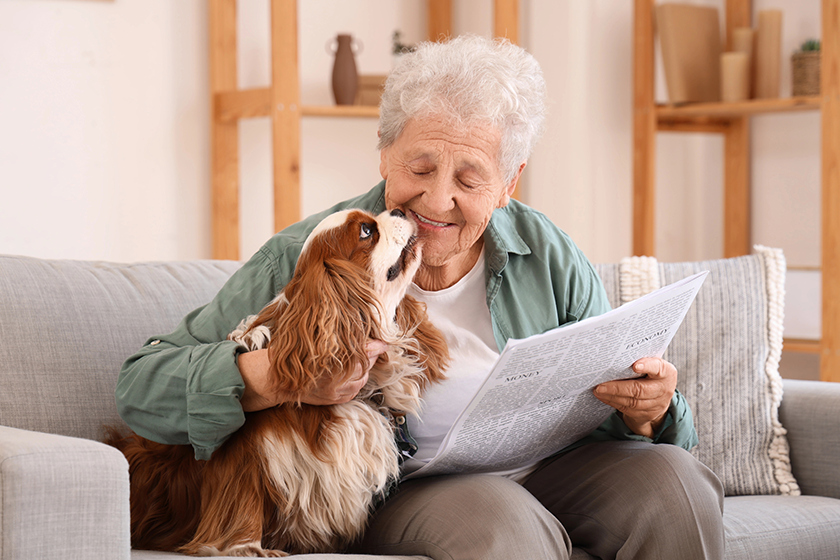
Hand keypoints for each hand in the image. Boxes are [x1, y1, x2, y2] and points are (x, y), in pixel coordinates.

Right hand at [238, 340, 387, 411]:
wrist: (276, 380)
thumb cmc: (292, 357)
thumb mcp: (313, 342)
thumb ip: (339, 340)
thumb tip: (362, 337)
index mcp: (331, 364)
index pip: (362, 354)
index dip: (375, 347)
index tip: (383, 342)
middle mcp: (335, 380)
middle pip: (364, 367)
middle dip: (371, 356)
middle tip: (375, 346)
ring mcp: (336, 392)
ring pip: (362, 380)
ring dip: (365, 368)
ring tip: (364, 358)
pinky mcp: (334, 399)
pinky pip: (354, 391)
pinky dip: (358, 381)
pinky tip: (355, 373)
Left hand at [594, 357, 676, 438]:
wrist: (659, 397)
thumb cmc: (650, 374)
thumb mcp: (651, 365)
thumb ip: (639, 360)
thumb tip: (614, 356)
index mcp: (666, 372)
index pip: (658, 368)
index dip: (647, 366)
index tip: (635, 366)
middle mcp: (664, 389)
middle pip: (640, 389)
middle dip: (618, 388)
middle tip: (601, 385)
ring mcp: (656, 404)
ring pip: (632, 402)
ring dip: (612, 396)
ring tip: (598, 390)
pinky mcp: (646, 414)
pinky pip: (627, 409)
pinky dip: (613, 402)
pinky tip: (603, 396)